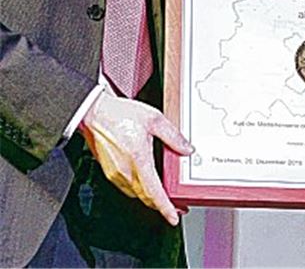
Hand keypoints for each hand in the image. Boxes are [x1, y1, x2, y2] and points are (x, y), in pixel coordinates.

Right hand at [79, 90, 193, 225]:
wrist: (93, 113)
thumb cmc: (119, 114)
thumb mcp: (154, 119)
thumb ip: (173, 136)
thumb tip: (187, 149)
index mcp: (138, 159)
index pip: (153, 192)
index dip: (165, 207)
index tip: (173, 216)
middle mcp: (125, 171)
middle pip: (146, 197)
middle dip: (161, 206)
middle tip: (176, 208)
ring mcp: (115, 173)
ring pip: (136, 194)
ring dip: (150, 198)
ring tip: (164, 198)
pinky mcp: (109, 171)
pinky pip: (127, 187)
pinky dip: (139, 190)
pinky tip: (147, 184)